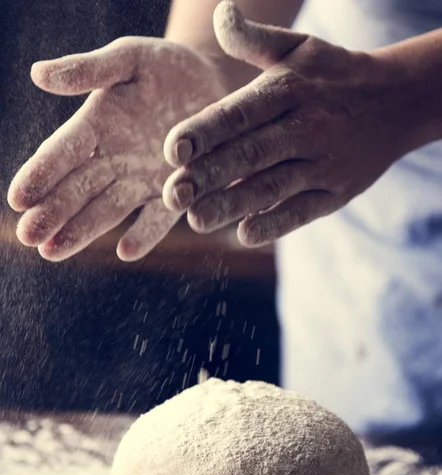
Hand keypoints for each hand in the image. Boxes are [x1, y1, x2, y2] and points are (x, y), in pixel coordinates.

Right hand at [8, 37, 223, 260]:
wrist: (215, 84)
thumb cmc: (167, 68)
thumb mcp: (129, 58)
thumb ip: (89, 70)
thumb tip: (37, 73)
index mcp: (96, 126)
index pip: (61, 153)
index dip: (40, 175)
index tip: (17, 198)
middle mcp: (114, 160)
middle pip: (77, 190)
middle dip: (52, 213)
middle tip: (28, 236)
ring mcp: (143, 182)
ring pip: (107, 210)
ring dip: (81, 231)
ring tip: (53, 252)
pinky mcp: (175, 195)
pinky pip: (158, 219)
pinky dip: (145, 234)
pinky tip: (126, 251)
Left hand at [163, 0, 411, 245]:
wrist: (396, 103)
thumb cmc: (333, 76)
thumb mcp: (299, 47)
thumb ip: (254, 40)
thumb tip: (220, 15)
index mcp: (287, 91)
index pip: (239, 113)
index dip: (205, 132)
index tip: (172, 150)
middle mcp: (304, 128)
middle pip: (250, 154)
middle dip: (209, 176)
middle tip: (173, 195)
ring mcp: (321, 165)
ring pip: (272, 187)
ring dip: (233, 205)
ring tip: (197, 221)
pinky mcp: (335, 194)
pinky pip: (302, 211)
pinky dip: (276, 223)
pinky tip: (245, 234)